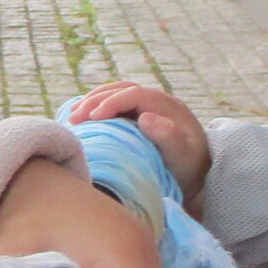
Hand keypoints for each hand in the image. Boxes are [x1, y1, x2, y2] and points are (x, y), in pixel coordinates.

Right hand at [69, 82, 210, 208]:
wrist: (195, 178)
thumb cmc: (188, 170)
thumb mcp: (184, 157)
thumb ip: (169, 138)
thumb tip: (145, 117)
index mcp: (168, 106)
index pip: (135, 94)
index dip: (112, 102)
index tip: (93, 118)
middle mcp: (156, 102)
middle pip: (121, 90)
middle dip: (95, 101)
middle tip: (74, 118)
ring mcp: (146, 107)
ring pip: (115, 94)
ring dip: (92, 102)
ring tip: (73, 116)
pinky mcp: (136, 117)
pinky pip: (114, 105)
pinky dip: (96, 108)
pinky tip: (81, 117)